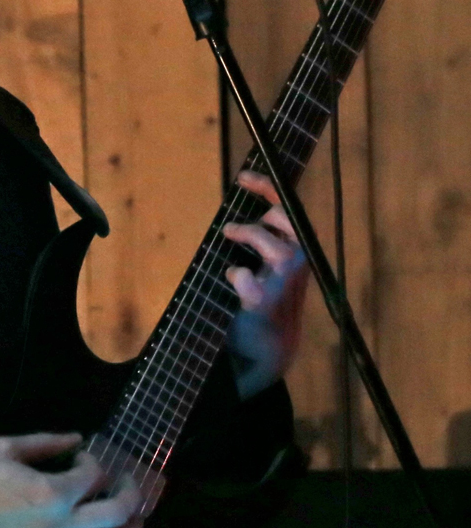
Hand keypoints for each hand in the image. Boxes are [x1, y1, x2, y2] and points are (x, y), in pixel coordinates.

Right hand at [0, 433, 143, 527]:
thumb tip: (77, 439)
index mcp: (52, 491)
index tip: (85, 458)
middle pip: (114, 514)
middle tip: (127, 486)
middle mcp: (59, 525)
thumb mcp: (7, 447)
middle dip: (129, 496)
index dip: (95, 462)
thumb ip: (46, 442)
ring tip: (135, 525)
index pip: (93, 476)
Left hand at [222, 170, 309, 399]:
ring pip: (271, 244)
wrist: (268, 350)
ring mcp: (285, 283)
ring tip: (229, 237)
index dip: (267, 188)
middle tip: (232, 228)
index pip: (289, 210)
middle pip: (287, 220)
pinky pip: (244, 275)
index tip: (242, 176)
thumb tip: (237, 211)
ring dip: (247, 235)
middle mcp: (299, 263)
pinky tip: (235, 281)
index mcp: (297, 251)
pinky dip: (235, 274)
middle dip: (263, 215)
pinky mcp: (266, 301)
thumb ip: (260, 241)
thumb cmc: (264, 301)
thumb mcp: (265, 265)